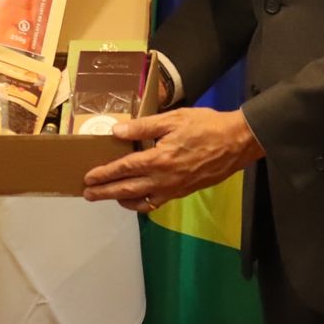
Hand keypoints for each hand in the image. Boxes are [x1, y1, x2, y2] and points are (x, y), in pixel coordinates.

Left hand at [82, 108, 264, 212]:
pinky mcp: (183, 192)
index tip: (88, 177)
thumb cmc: (205, 126)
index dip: (104, 173)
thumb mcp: (173, 119)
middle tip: (87, 194)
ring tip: (107, 196)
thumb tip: (117, 131)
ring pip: (140, 200)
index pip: (124, 168)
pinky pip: (156, 203)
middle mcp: (163, 178)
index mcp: (158, 158)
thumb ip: (143, 127)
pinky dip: (141, 204)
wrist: (236, 142)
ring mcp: (173, 189)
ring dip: (120, 199)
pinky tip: (135, 199)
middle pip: (127, 188)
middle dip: (105, 191)